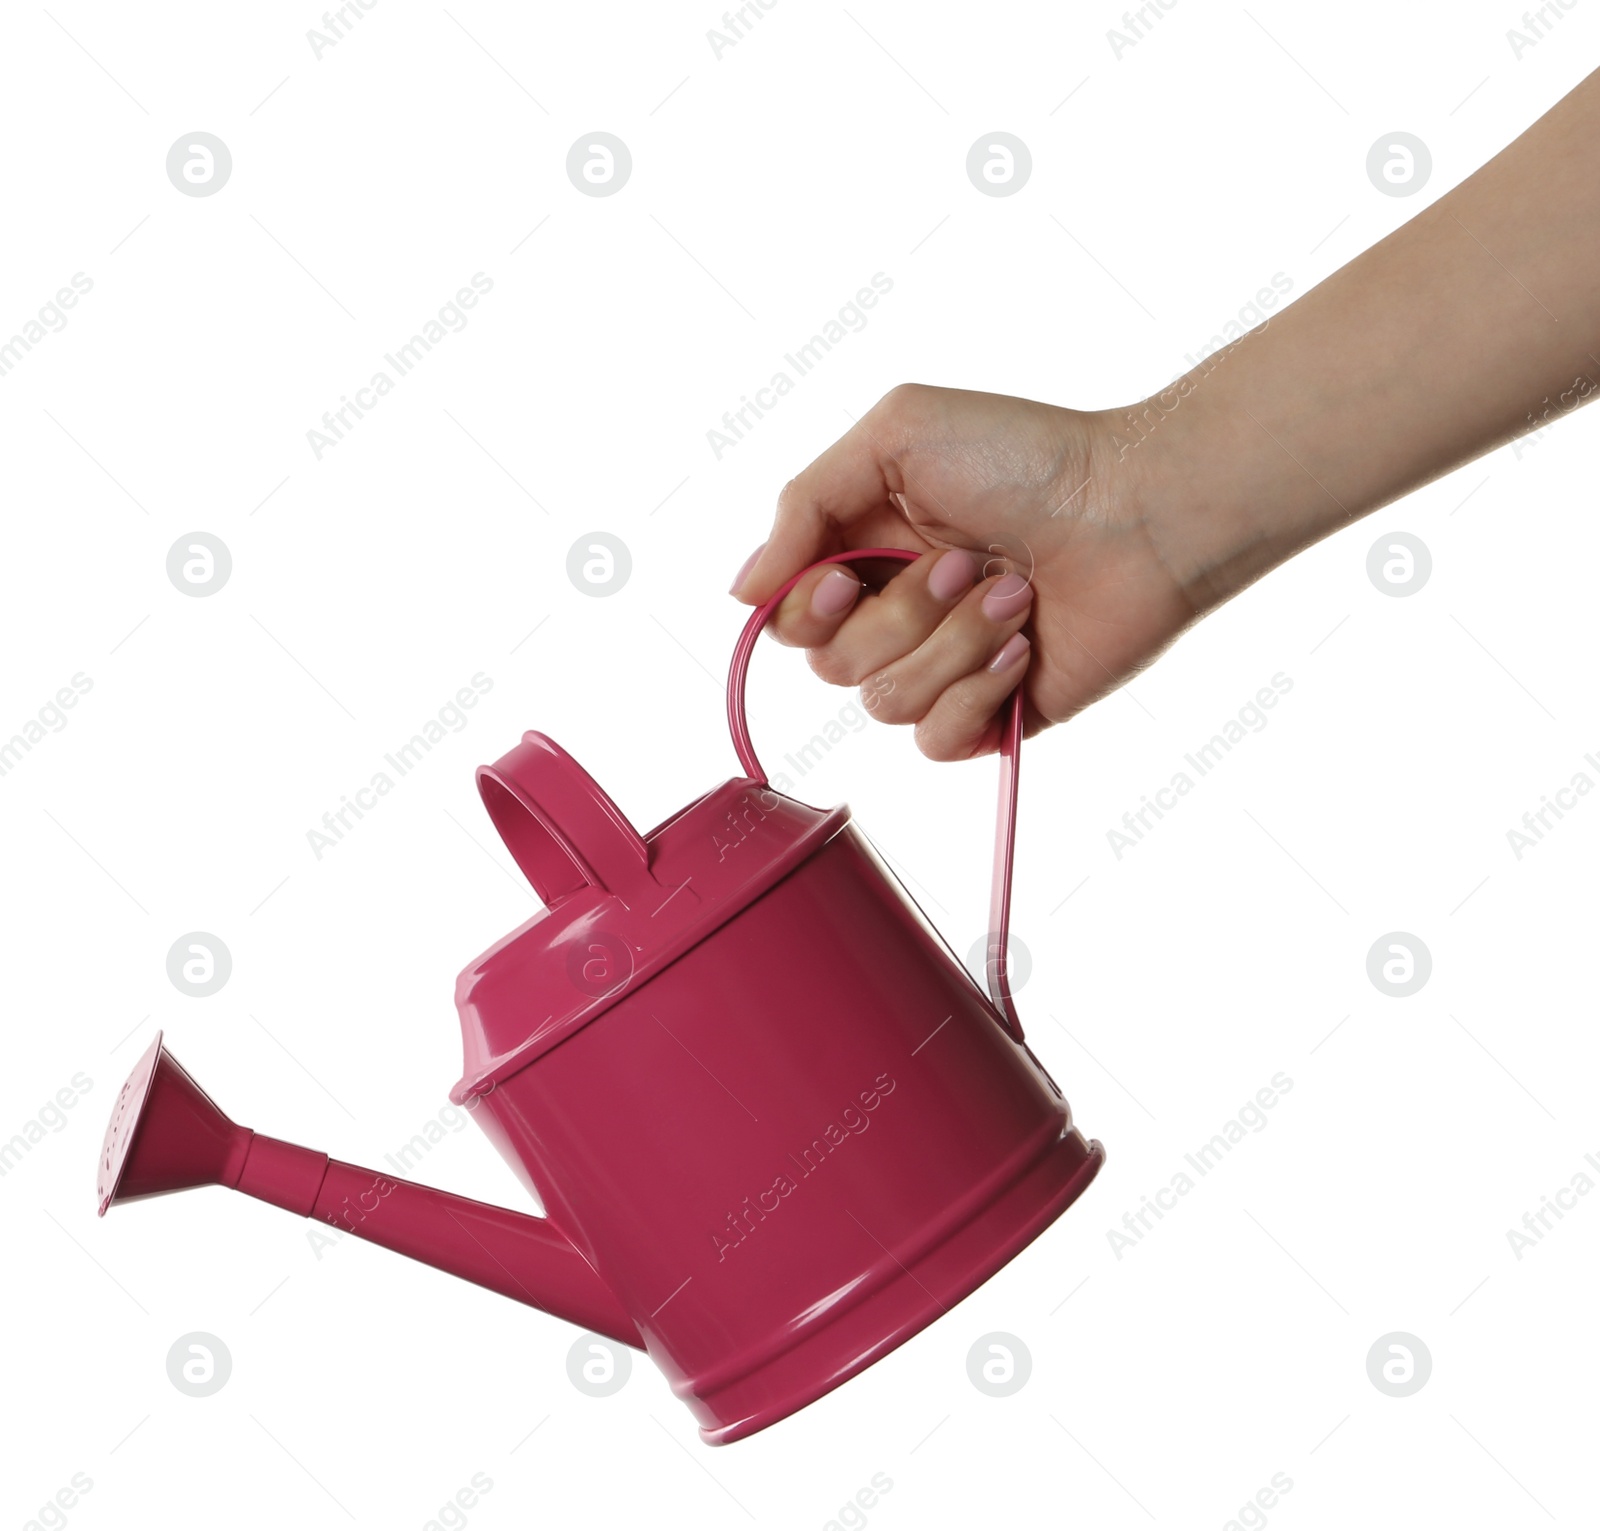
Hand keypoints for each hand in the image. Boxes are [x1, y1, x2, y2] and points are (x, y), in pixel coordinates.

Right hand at [728, 383, 1222, 759]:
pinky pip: (936, 741)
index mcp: (864, 551)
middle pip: (830, 665)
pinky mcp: (992, 715)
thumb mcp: (894, 435)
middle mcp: (897, 614)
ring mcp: (944, 668)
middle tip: (968, 562)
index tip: (849, 576)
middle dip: (900, 613)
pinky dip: (980, 690)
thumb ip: (802, 505)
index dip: (806, 611)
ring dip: (952, 643)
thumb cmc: (1029, 457)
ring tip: (1014, 595)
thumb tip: (742, 593)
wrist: (1139, 512)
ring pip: (882, 703)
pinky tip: (1025, 645)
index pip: (788, 619)